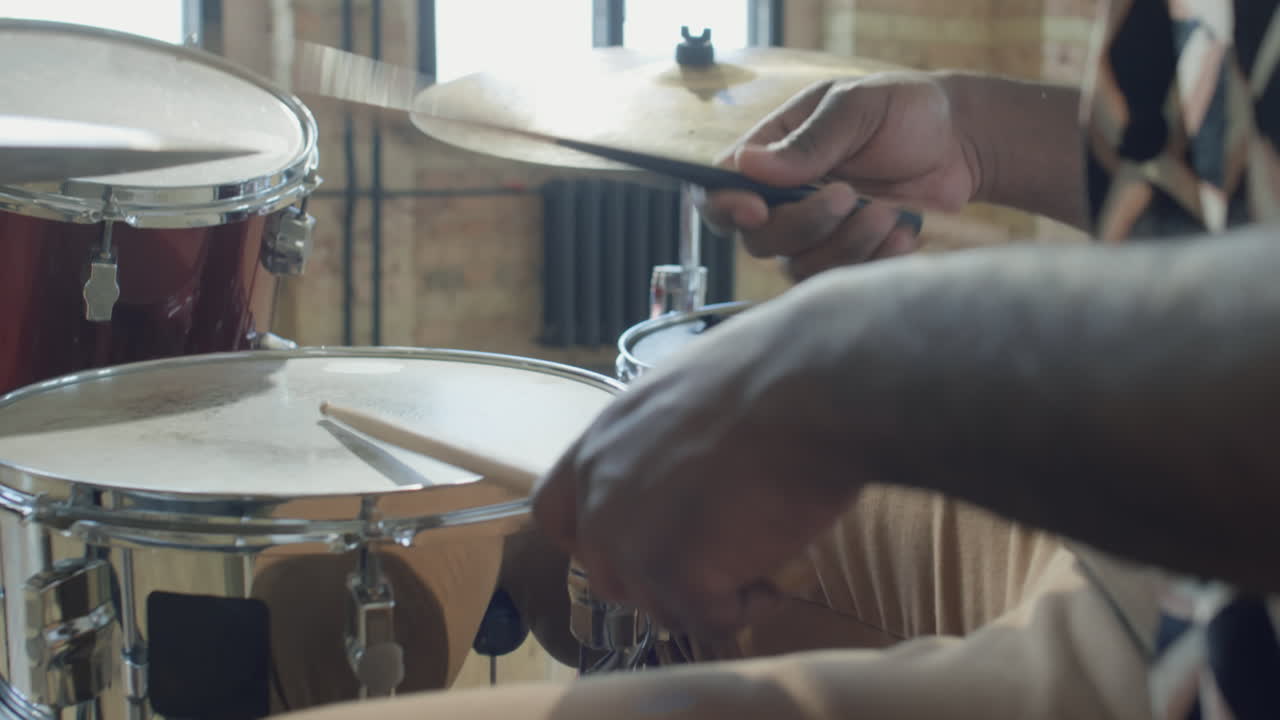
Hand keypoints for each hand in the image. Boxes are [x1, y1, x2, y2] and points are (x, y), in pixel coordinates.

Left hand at [530, 288, 869, 633]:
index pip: (555, 513)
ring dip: (709, 594)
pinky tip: (781, 576)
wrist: (814, 383)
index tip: (643, 543)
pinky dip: (749, 608)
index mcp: (602, 440)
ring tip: (765, 556)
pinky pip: (709, 621)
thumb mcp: (691, 393)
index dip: (596, 539)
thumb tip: (684, 468)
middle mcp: (600, 492)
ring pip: (659, 603)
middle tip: (724, 554)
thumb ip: (664, 439)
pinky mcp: (676, 574)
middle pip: (608, 573)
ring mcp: (631, 539)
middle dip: (663, 575)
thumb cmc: (776, 371)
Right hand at [702, 72, 981, 279]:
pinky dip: (873, 261)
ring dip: (845, 244)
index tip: (757, 209)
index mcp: (770, 155)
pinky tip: (903, 232)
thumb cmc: (902, 110)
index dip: (726, 208)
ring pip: (800, 267)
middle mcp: (782, 199)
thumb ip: (809, 141)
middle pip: (759, 238)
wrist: (960, 142)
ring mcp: (814, 233)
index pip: (720, 191)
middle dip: (804, 224)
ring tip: (887, 213)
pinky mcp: (847, 257)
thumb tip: (750, 166)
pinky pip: (842, 281)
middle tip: (847, 195)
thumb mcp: (857, 107)